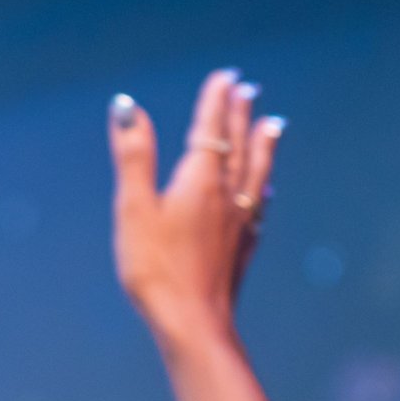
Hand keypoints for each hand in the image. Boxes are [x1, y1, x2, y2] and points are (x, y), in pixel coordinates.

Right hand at [109, 69, 285, 349]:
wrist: (193, 324)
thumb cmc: (156, 269)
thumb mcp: (134, 209)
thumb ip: (133, 155)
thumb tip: (126, 106)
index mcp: (200, 181)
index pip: (211, 130)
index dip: (217, 101)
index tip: (226, 76)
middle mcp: (226, 197)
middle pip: (238, 147)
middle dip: (241, 116)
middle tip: (247, 90)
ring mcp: (239, 224)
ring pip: (256, 174)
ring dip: (262, 146)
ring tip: (273, 127)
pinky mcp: (242, 250)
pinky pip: (257, 207)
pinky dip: (262, 188)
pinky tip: (265, 192)